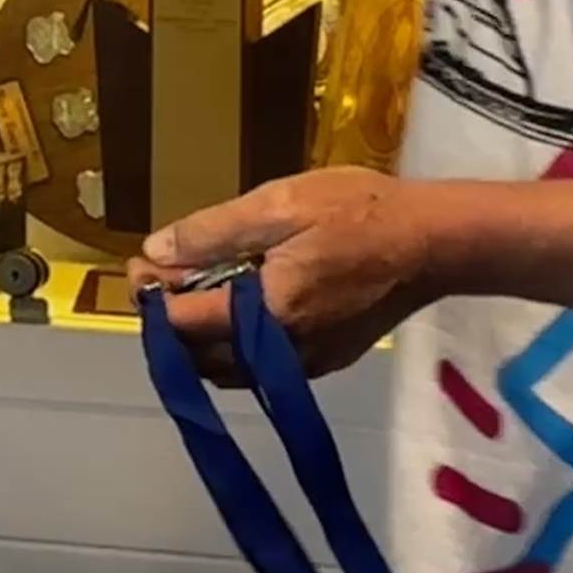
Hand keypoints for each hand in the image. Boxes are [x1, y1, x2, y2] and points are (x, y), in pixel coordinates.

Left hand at [131, 167, 440, 381]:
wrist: (432, 243)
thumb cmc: (358, 213)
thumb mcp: (279, 204)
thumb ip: (214, 232)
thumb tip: (157, 249)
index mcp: (267, 313)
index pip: (184, 323)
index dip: (151, 296)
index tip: (140, 265)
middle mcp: (282, 352)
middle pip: (199, 355)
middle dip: (169, 319)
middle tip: (160, 274)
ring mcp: (307, 363)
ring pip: (228, 368)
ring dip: (198, 338)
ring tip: (192, 288)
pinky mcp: (326, 361)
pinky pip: (260, 367)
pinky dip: (232, 345)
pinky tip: (236, 306)